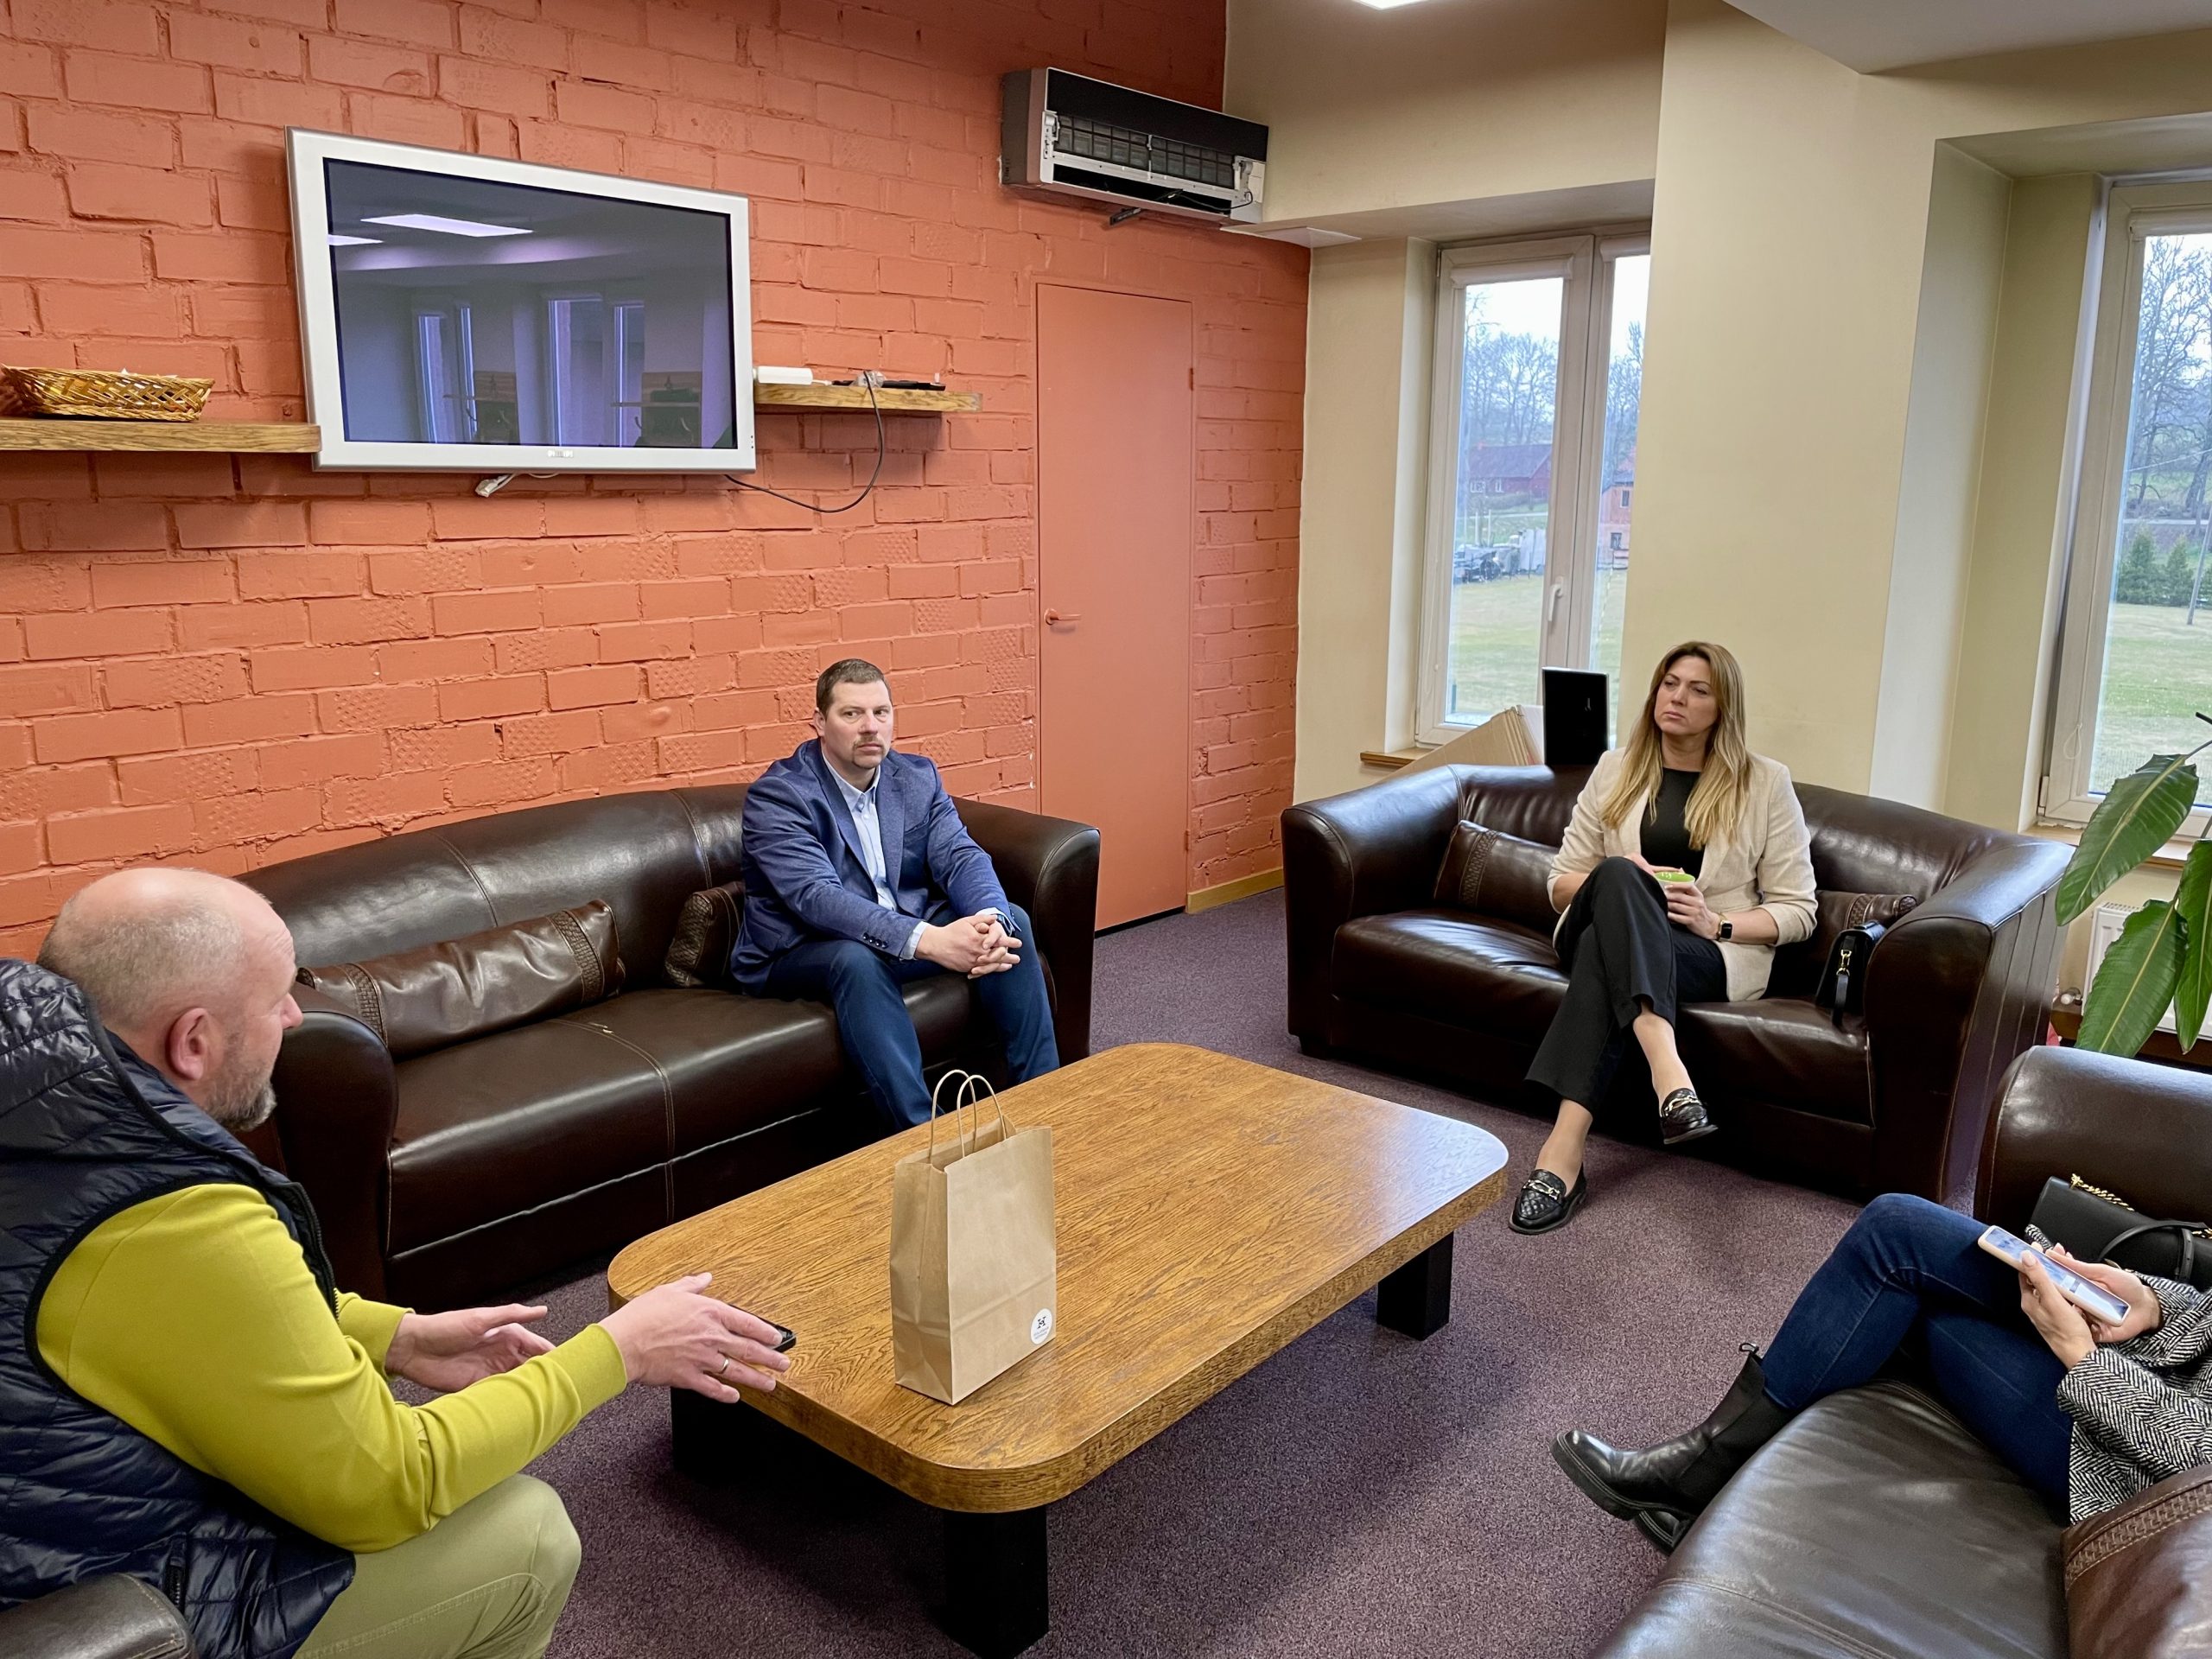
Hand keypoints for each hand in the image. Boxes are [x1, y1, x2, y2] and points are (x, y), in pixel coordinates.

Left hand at [386, 1303, 553, 1392]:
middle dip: (544, 1377)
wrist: (412, 1348)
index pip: (536, 1347)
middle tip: (563, 1390)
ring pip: (516, 1383)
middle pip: (529, 1368)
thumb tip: (541, 1310)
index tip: (570, 1366)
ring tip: (546, 1403)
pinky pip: (497, 1395)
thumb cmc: (445, 1327)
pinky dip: (507, 1401)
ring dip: (527, 1391)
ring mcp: (488, 1372)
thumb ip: (512, 1315)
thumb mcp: (481, 1318)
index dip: (552, 1356)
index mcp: (506, 1335)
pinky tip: (518, 1408)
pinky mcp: (474, 1388)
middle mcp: (500, 1355)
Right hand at [597, 1272, 791, 1402]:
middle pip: (749, 1349)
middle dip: (771, 1358)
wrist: (624, 1342)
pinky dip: (726, 1394)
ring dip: (757, 1379)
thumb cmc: (643, 1315)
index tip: (778, 1338)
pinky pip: (713, 1388)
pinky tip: (736, 1397)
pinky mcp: (689, 1378)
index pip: (747, 1323)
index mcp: (710, 1313)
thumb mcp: (670, 1290)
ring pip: (737, 1371)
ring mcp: (702, 1359)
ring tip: (771, 1384)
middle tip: (785, 1364)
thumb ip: (692, 1284)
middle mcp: (711, 1337)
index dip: (766, 1331)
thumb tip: (705, 1277)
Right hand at [919, 912, 1018, 976]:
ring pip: (991, 965)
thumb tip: (995, 918)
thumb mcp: (967, 921)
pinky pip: (982, 971)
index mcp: (978, 940)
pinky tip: (996, 969)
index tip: (1018, 943)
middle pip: (998, 956)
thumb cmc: (951, 931)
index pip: (999, 941)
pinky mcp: (967, 968)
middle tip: (1018, 958)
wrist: (936, 945)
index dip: (1010, 942)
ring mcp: (972, 962)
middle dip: (1009, 957)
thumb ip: (982, 919)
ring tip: (1010, 965)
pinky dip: (991, 970)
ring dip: (1002, 965)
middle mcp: (977, 952)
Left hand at [1660, 878, 1718, 939]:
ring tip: (1660, 903)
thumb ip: (1687, 885)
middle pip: (1680, 897)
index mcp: (1698, 895)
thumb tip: (1680, 870)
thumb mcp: (1696, 896)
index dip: (1677, 885)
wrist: (1709, 925)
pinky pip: (1677, 917)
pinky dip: (1670, 915)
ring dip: (1667, 905)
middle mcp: (1698, 902)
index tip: (1666, 885)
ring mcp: (1694, 912)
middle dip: (1668, 896)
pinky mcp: (1691, 921)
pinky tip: (1665, 913)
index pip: (1689, 886)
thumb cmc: (1698, 908)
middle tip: (1659, 894)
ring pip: (1677, 907)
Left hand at [2019, 1252, 2098, 1367]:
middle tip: (2051, 1253)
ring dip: (2054, 1274)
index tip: (2036, 1247)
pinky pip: (2058, 1296)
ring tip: (2061, 1264)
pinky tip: (2071, 1284)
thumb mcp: (2053, 1299)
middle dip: (2044, 1264)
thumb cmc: (2067, 1331)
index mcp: (2029, 1301)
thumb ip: (2039, 1278)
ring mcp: (2047, 1311)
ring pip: (2048, 1287)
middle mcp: (2035, 1306)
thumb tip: (2025, 1257)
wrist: (2080, 1354)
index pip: (2024, 1274)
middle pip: (2036, 1279)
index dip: (2029, 1258)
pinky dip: (2063, 1286)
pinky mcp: (2059, 1316)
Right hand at [2049, 1244, 2162, 1343]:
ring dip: (2064, 1308)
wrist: (2148, 1309)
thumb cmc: (2129, 1288)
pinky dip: (2079, 1324)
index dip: (2046, 1273)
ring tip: (2067, 1301)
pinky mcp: (2093, 1330)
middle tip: (2046, 1285)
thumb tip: (2056, 1254)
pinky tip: (2081, 1316)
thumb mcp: (2104, 1272)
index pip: (2057, 1277)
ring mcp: (2086, 1315)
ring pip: (2066, 1313)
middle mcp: (2080, 1300)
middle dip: (2051, 1291)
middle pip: (2057, 1297)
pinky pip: (2080, 1329)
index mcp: (2080, 1283)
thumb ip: (2080, 1266)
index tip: (2038, 1265)